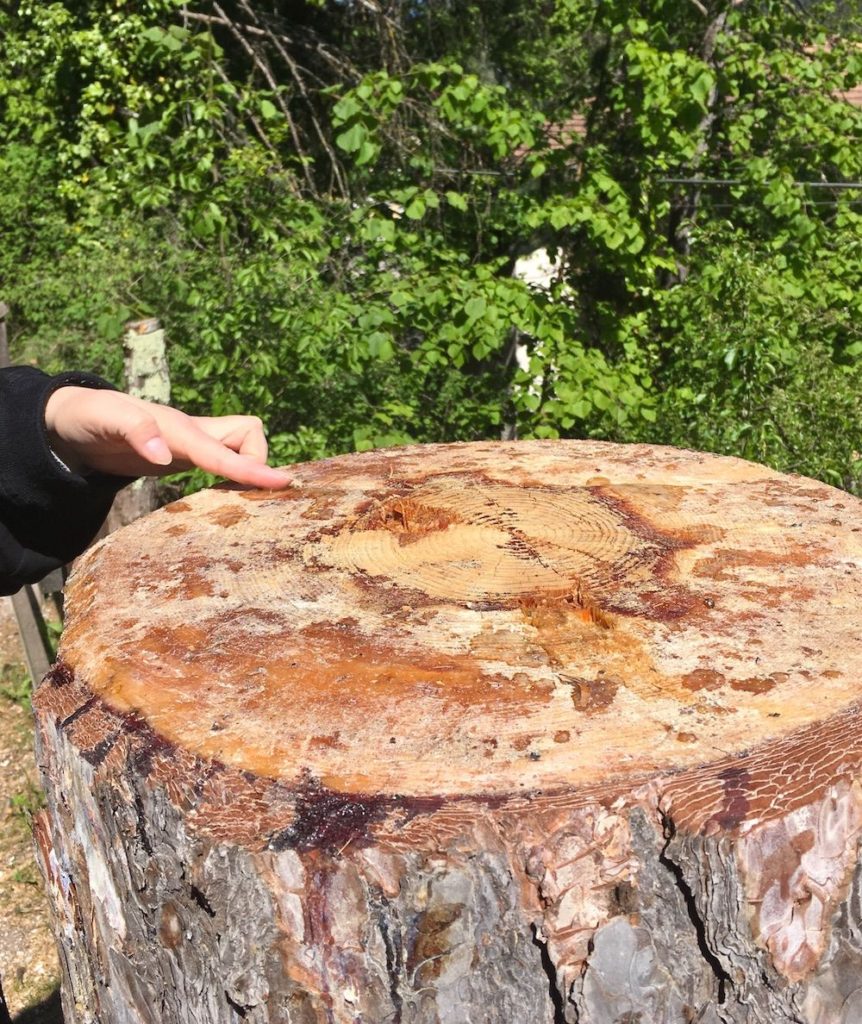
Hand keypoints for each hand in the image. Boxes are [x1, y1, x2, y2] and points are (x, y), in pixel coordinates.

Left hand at [45, 387, 291, 488]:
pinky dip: (233, 478)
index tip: (283, 483)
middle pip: (249, 437)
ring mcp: (190, 445)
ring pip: (240, 449)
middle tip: (249, 495)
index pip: (226, 449)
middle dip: (258, 462)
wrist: (71, 421)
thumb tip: (164, 456)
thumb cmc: (88, 416)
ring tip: (245, 500)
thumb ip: (135, 431)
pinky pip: (223, 464)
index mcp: (179, 428)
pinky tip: (227, 498)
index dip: (254, 468)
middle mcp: (193, 433)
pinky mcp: (184, 457)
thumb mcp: (104, 419)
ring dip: (249, 470)